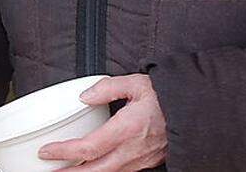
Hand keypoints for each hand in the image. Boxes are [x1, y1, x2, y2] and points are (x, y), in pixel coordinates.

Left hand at [39, 74, 166, 170]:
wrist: (199, 111)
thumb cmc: (170, 97)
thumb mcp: (138, 82)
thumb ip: (108, 87)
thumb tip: (84, 96)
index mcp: (128, 129)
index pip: (89, 147)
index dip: (64, 153)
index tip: (46, 152)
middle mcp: (133, 150)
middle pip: (95, 170)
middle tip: (49, 171)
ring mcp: (141, 159)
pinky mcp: (148, 162)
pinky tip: (94, 167)